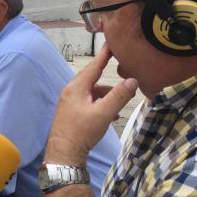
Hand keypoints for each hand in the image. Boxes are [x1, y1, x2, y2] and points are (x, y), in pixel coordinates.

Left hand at [46, 45, 137, 165]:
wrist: (63, 153)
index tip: (112, 42)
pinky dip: (100, 104)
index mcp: (76, 88)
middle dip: (106, 72)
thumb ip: (118, 97)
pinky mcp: (70, 113)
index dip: (104, 55)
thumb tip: (133, 81)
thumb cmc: (82, 132)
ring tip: (120, 99)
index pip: (94, 66)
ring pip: (91, 92)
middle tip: (119, 64)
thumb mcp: (103, 114)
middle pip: (91, 77)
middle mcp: (70, 92)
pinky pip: (88, 102)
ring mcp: (69, 103)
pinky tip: (111, 114)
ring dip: (106, 93)